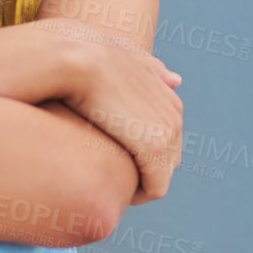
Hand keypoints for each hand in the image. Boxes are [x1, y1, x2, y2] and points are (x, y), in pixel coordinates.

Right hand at [62, 34, 183, 203]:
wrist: (75, 59)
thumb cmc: (85, 57)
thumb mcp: (125, 56)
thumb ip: (151, 68)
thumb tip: (177, 80)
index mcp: (168, 95)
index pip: (166, 137)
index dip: (141, 152)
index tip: (115, 158)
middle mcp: (174, 114)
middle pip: (168, 159)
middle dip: (145, 170)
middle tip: (112, 176)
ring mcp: (167, 131)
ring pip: (162, 175)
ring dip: (140, 184)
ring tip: (111, 186)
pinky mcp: (154, 147)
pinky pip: (155, 187)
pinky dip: (139, 196)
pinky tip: (114, 193)